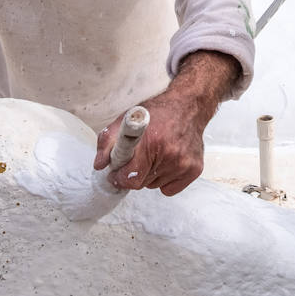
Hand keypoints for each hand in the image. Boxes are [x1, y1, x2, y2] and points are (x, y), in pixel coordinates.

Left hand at [93, 50, 238, 195]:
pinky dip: (164, 180)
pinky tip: (167, 161)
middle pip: (141, 184)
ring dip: (150, 175)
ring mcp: (184, 164)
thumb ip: (108, 142)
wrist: (189, 106)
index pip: (131, 177)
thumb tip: (99, 165)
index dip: (120, 177)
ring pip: (154, 185)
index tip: (117, 172)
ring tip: (155, 154)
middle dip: (134, 173)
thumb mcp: (126, 118)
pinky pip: (169, 189)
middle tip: (138, 157)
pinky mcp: (194, 170)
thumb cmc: (157, 112)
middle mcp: (171, 154)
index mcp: (152, 141)